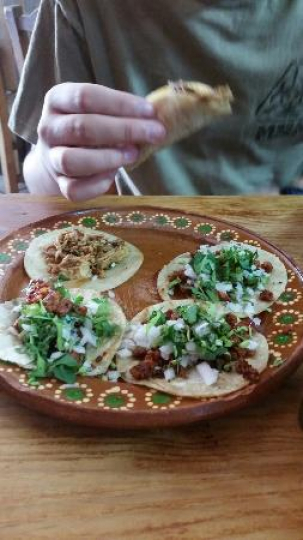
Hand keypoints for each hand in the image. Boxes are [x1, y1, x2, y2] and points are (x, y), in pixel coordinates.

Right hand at [35, 83, 165, 199]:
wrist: (59, 155)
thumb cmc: (88, 127)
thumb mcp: (98, 110)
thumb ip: (120, 112)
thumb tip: (153, 120)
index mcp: (57, 100)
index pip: (86, 97)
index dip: (121, 104)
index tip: (150, 111)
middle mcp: (48, 128)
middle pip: (82, 127)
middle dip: (125, 130)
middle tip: (155, 133)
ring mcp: (51, 158)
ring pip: (72, 161)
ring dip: (108, 158)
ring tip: (133, 154)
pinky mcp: (59, 184)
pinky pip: (74, 190)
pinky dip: (98, 185)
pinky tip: (114, 175)